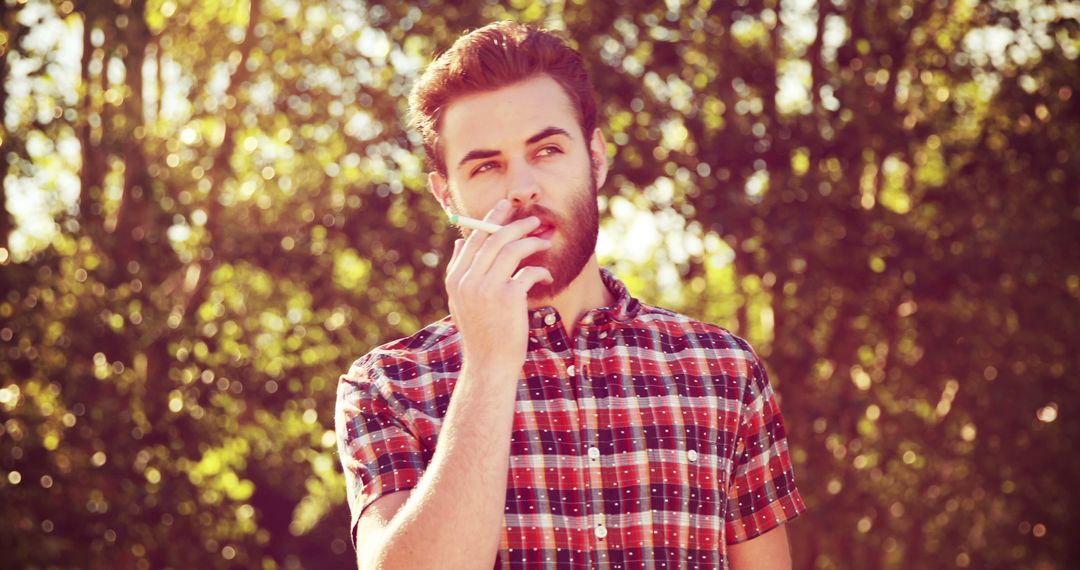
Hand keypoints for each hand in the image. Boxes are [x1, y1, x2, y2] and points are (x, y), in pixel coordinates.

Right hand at [445, 199, 552, 374]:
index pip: (473, 238)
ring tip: (546, 241)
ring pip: (512, 249)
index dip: (491, 218)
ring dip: (532, 242)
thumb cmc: (481, 331)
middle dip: (516, 223)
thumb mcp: (462, 301)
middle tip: (534, 219)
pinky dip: (540, 271)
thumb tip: (460, 242)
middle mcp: (467, 280)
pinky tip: (545, 276)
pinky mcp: (508, 298)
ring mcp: (487, 288)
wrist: (490, 363)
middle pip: (493, 238)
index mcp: (455, 278)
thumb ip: (461, 271)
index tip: (507, 207)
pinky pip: (528, 271)